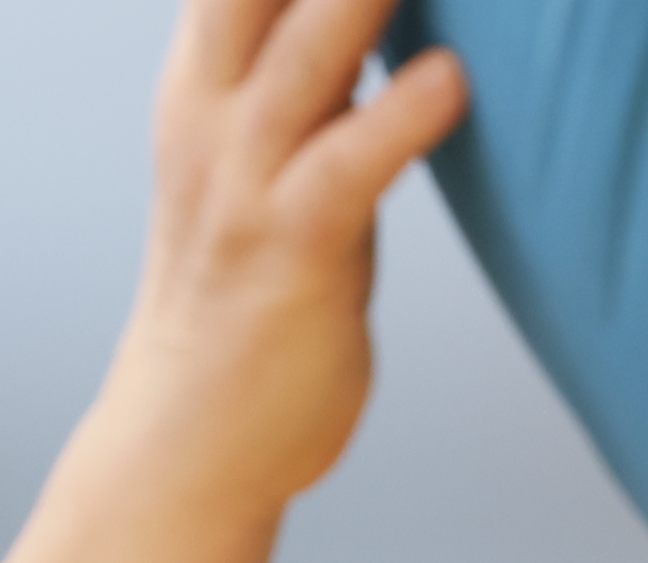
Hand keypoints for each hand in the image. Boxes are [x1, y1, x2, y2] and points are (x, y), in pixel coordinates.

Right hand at [100, 0, 469, 519]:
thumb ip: (316, 76)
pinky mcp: (291, 253)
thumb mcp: (273, 157)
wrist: (192, 436)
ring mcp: (247, 180)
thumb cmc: (252, 291)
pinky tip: (454, 78)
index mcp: (207, 76)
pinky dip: (400, 119)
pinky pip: (347, 169)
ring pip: (309, 51)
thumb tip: (382, 12)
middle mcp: (216, 111)